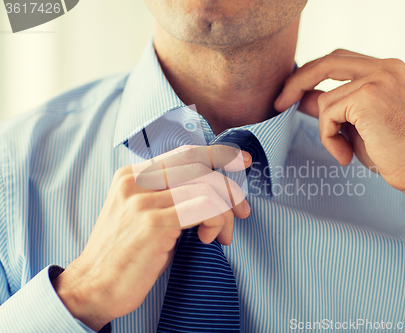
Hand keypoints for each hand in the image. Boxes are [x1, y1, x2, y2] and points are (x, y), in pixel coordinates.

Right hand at [52, 145, 251, 330]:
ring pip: (207, 186)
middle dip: (230, 186)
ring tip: (221, 236)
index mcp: (132, 174)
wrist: (94, 287)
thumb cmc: (127, 254)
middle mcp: (135, 181)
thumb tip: (214, 190)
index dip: (218, 154)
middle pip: (199, 164)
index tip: (241, 161)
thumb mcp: (146, 214)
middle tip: (242, 210)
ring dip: (225, 212)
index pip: (185, 153)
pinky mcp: (153, 222)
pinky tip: (207, 239)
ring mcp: (143, 200)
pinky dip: (217, 221)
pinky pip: (205, 207)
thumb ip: (171, 195)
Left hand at [275, 49, 404, 207]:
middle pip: (328, 62)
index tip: (290, 94)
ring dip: (326, 130)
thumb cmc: (396, 153)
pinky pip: (327, 114)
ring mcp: (378, 79)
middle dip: (298, 82)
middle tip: (279, 103)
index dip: (311, 74)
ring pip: (325, 99)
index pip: (339, 60)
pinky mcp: (367, 96)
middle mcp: (385, 67)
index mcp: (388, 70)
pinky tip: (346, 155)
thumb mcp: (358, 125)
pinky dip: (329, 138)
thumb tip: (301, 98)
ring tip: (344, 151)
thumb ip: (334, 106)